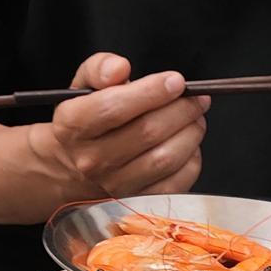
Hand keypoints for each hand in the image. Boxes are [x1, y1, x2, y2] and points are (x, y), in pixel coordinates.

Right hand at [33, 53, 208, 196]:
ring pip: (165, 158)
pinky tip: (189, 143)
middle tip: (197, 98)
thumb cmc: (86, 122)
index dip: (151, 92)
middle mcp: (92, 159)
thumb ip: (100, 68)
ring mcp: (115, 185)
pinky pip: (176, 183)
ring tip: (196, 117)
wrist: (74, 168)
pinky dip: (191, 160)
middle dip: (181, 111)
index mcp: (74, 125)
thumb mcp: (83, 87)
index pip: (114, 107)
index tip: (176, 81)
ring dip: (190, 134)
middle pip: (147, 132)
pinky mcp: (137, 202)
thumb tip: (120, 68)